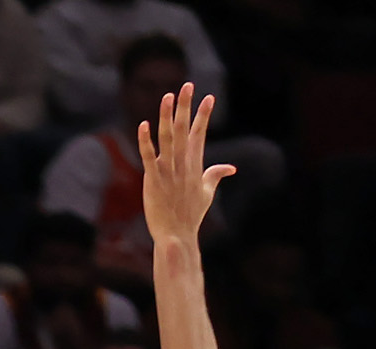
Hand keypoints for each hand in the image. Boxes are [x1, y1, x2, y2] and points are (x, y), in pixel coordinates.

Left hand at [135, 86, 233, 251]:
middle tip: (188, 85)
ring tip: (168, 96)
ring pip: (168, 139)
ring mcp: (168, 172)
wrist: (177, 237)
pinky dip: (146, 141)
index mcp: (195, 166)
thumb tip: (231, 168)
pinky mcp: (153, 181)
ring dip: (168, 116)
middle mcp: (183, 165)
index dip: (203, 115)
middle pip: (185, 130)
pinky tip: (144, 125)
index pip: (199, 134)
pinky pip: (149, 157)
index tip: (209, 97)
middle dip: (186, 106)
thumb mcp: (207, 193)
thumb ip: (215, 175)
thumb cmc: (191, 216)